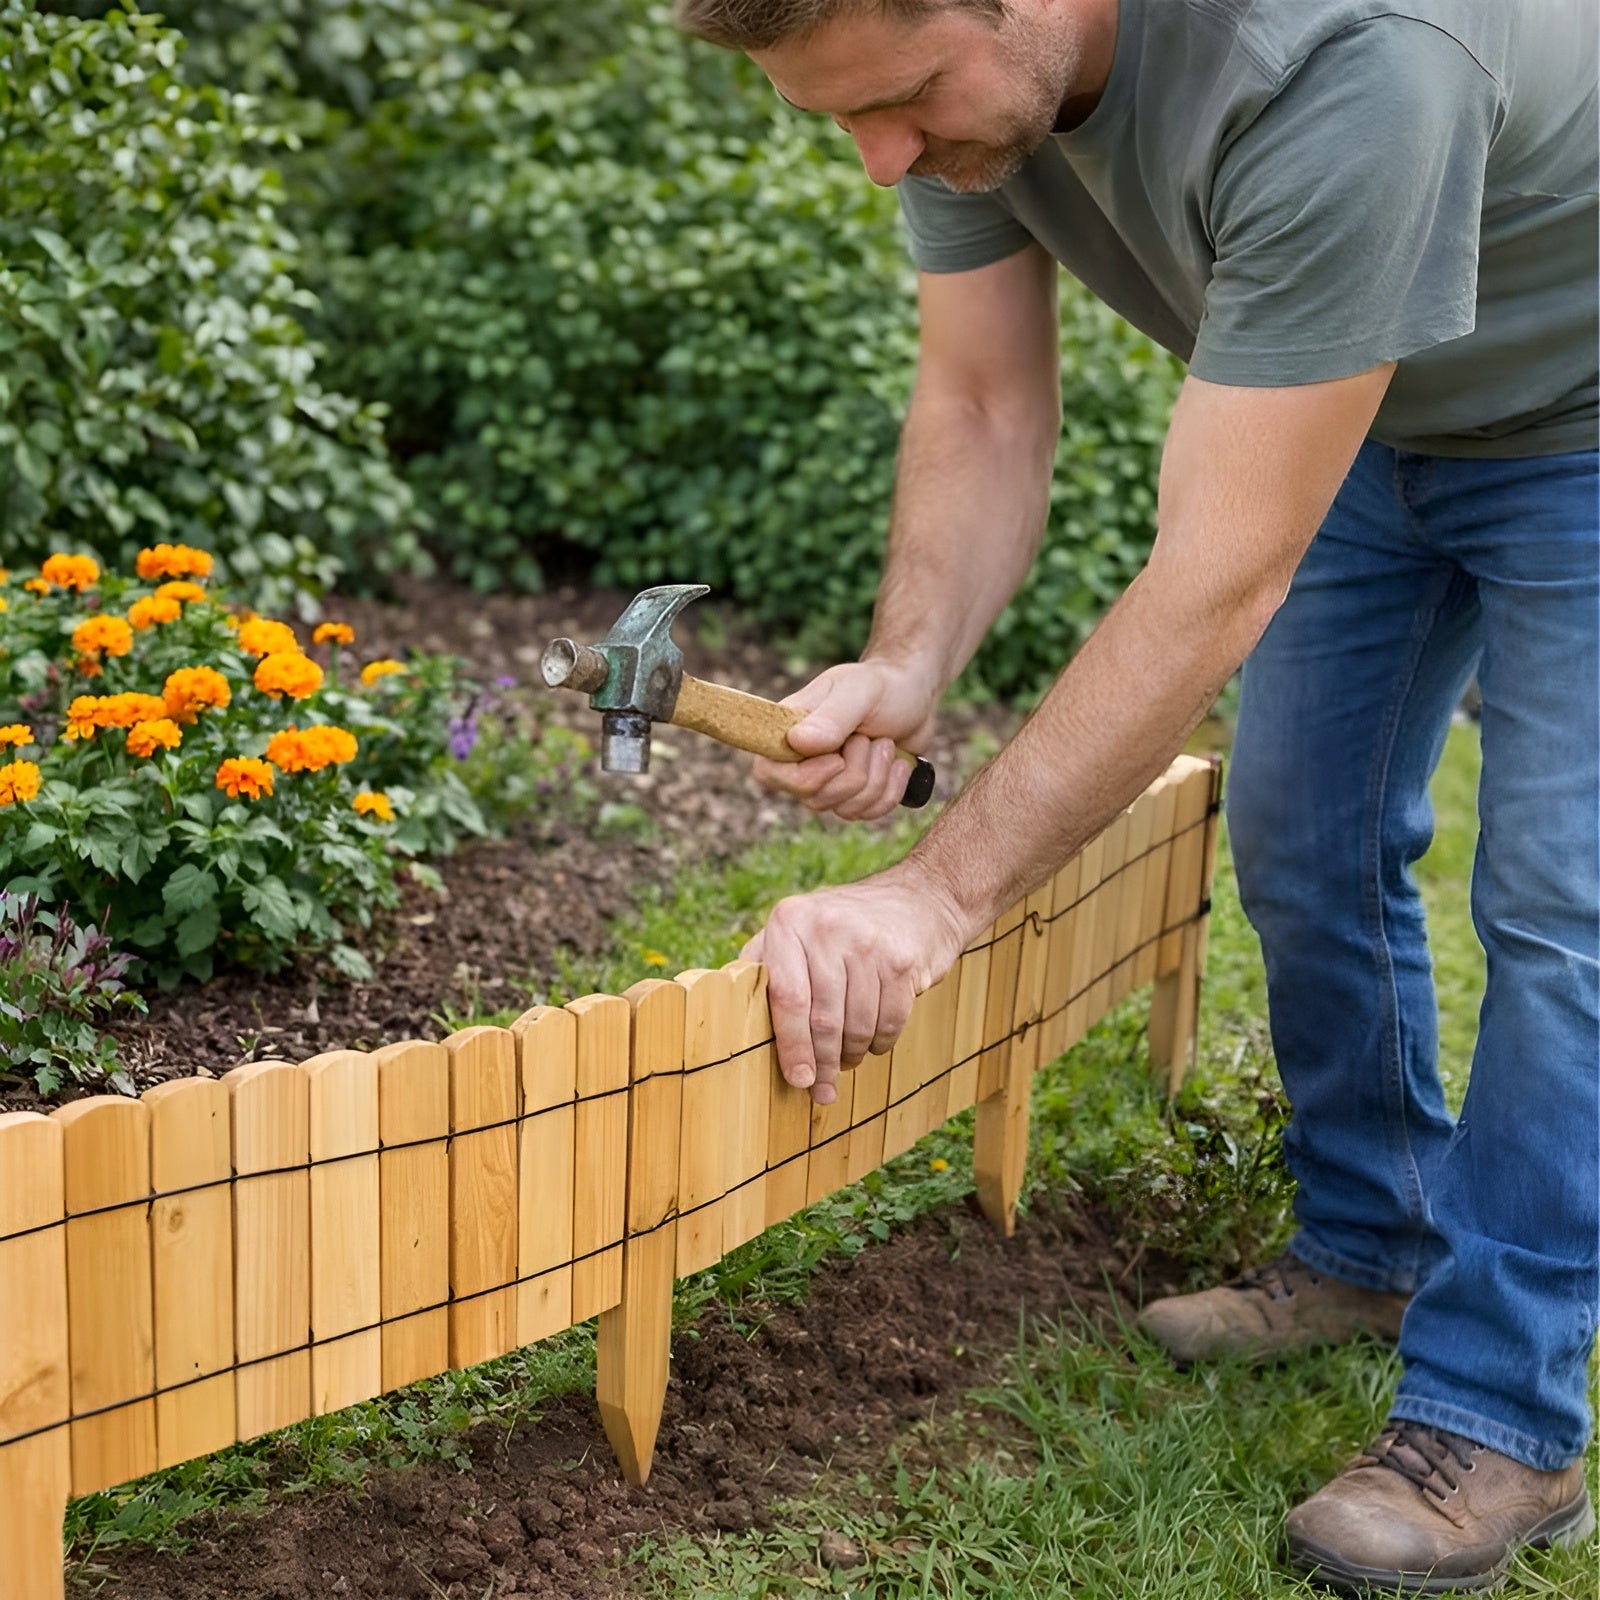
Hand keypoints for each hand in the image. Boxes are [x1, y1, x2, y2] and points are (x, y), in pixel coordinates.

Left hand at [742, 859, 968, 1103]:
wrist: (917, 899)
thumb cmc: (841, 927)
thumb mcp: (797, 929)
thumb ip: (765, 965)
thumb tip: (734, 1022)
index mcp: (789, 922)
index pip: (787, 997)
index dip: (792, 1045)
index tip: (798, 1079)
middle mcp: (827, 928)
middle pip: (823, 1019)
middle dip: (823, 1063)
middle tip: (823, 1090)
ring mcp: (868, 943)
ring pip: (857, 1025)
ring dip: (851, 1055)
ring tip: (846, 1060)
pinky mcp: (902, 960)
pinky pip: (889, 1021)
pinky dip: (880, 1042)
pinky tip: (872, 1041)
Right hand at [752, 659, 938, 820]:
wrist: (912, 695)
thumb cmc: (880, 686)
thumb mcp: (859, 691)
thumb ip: (832, 717)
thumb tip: (799, 742)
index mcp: (789, 732)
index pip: (768, 773)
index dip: (803, 778)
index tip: (837, 758)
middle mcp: (802, 762)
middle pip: (814, 798)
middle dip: (855, 773)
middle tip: (870, 738)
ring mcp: (829, 782)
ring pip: (845, 809)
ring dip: (877, 777)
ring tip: (886, 744)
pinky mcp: (855, 795)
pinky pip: (868, 813)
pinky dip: (892, 789)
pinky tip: (899, 764)